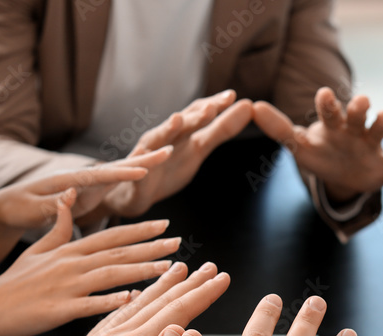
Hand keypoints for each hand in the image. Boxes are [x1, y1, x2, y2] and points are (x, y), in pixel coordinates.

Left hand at [0, 157, 164, 229]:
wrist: (9, 206)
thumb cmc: (17, 209)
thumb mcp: (31, 209)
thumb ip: (52, 204)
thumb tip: (71, 194)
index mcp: (68, 181)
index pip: (99, 175)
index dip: (121, 173)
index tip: (143, 170)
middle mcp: (82, 177)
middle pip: (116, 166)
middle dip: (142, 159)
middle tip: (167, 149)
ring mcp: (88, 183)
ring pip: (120, 171)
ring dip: (144, 163)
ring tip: (168, 152)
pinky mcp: (91, 191)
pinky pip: (118, 182)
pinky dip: (136, 175)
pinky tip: (152, 171)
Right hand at [0, 194, 183, 335]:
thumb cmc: (13, 283)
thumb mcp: (36, 251)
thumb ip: (58, 228)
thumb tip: (70, 198)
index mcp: (68, 250)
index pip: (111, 236)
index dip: (139, 230)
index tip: (165, 225)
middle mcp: (71, 264)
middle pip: (118, 252)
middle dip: (151, 246)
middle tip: (180, 242)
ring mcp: (66, 286)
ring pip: (110, 274)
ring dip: (141, 270)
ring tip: (168, 268)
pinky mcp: (59, 309)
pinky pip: (90, 305)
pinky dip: (112, 301)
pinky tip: (135, 299)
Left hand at [0, 260, 230, 335]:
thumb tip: (181, 333)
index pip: (176, 313)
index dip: (202, 294)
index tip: (222, 278)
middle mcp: (119, 334)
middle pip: (162, 302)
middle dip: (191, 284)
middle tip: (212, 267)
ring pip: (143, 303)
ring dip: (166, 285)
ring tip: (181, 269)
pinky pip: (123, 311)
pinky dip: (139, 299)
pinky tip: (141, 297)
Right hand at [103, 90, 253, 217]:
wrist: (135, 191)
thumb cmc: (169, 166)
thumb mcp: (199, 148)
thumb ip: (220, 130)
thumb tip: (247, 108)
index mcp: (182, 132)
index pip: (199, 112)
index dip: (214, 104)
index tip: (233, 96)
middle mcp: (164, 136)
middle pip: (180, 123)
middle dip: (195, 116)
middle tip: (211, 108)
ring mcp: (148, 152)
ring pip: (158, 138)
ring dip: (167, 129)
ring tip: (177, 120)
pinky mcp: (137, 171)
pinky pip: (142, 165)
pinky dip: (148, 159)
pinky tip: (157, 154)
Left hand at [253, 88, 382, 201]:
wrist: (345, 179)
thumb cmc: (321, 156)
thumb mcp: (298, 146)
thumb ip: (278, 128)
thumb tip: (252, 107)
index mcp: (332, 126)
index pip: (329, 111)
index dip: (328, 104)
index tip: (324, 95)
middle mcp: (354, 130)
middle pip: (357, 116)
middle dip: (358, 110)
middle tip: (360, 103)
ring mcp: (371, 145)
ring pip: (379, 130)